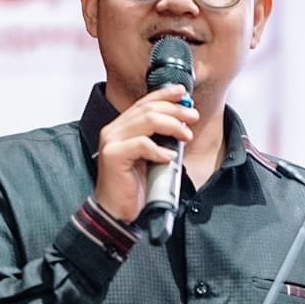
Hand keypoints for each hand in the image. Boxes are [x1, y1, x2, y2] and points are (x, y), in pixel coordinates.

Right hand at [93, 85, 197, 221]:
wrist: (115, 210)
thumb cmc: (132, 185)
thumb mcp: (150, 156)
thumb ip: (159, 138)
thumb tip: (182, 124)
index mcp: (121, 127)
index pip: (144, 103)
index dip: (164, 95)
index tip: (183, 93)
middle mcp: (114, 130)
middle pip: (148, 109)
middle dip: (175, 110)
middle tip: (192, 117)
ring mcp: (111, 141)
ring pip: (146, 121)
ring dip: (172, 126)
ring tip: (186, 135)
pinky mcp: (113, 155)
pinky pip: (142, 144)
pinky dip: (159, 149)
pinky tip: (170, 157)